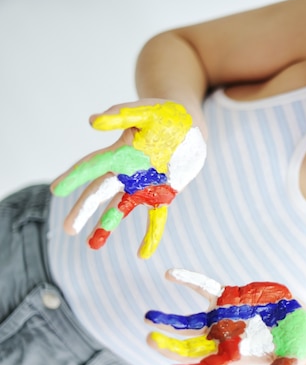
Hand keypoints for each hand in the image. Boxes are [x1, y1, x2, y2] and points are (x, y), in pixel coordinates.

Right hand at [51, 100, 205, 258]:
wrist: (190, 127)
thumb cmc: (165, 115)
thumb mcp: (147, 110)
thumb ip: (122, 114)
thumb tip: (92, 121)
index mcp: (121, 152)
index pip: (92, 165)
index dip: (75, 176)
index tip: (57, 189)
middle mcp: (128, 172)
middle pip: (100, 192)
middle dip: (84, 209)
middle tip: (68, 228)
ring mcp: (144, 186)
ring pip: (121, 208)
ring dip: (107, 225)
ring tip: (92, 245)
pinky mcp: (163, 194)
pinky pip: (156, 218)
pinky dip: (151, 235)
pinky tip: (144, 254)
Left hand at [145, 268, 305, 364]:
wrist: (301, 321)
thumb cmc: (296, 346)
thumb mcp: (290, 363)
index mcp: (235, 357)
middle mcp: (224, 339)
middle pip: (189, 347)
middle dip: (169, 346)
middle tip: (149, 340)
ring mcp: (224, 318)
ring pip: (190, 322)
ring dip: (169, 320)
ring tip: (148, 317)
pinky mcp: (230, 296)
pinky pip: (204, 287)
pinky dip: (188, 280)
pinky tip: (170, 274)